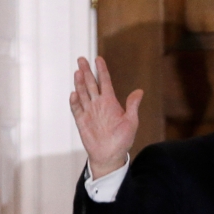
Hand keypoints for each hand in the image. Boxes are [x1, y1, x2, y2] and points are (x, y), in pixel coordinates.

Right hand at [69, 56, 142, 177]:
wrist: (110, 155)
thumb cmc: (123, 140)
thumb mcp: (131, 122)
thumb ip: (132, 106)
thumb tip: (140, 91)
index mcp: (111, 102)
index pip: (105, 82)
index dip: (101, 70)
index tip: (98, 58)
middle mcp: (99, 104)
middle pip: (91, 84)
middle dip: (86, 71)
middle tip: (81, 58)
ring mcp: (89, 111)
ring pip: (82, 93)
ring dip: (79, 83)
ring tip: (78, 71)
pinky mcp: (81, 121)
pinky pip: (76, 108)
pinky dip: (74, 101)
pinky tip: (74, 93)